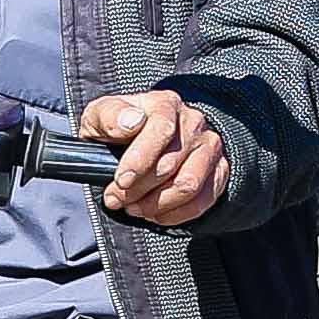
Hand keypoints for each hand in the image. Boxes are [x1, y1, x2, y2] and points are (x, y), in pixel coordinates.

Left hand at [77, 90, 233, 228]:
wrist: (139, 141)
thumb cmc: (118, 129)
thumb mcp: (100, 116)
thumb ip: (109, 116)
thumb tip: (131, 122)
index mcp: (165, 104)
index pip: (161, 130)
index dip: (140, 159)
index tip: (121, 180)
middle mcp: (192, 122)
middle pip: (171, 164)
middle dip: (138, 189)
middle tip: (116, 199)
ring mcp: (209, 147)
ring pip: (188, 186)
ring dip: (156, 204)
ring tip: (134, 207)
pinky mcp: (218, 170)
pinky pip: (203, 201)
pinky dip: (175, 214)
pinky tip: (155, 213)